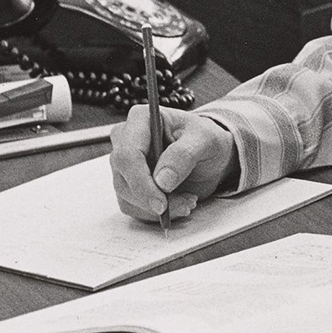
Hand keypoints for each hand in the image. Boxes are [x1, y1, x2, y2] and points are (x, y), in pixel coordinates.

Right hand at [110, 106, 238, 221]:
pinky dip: (156, 213)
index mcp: (141, 119)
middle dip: (152, 199)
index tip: (161, 201)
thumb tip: (162, 180)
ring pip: (127, 197)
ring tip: (187, 200)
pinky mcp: (128, 184)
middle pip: (123, 178)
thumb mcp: (205, 140)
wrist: (208, 155)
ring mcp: (124, 164)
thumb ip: (184, 154)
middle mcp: (126, 140)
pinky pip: (133, 207)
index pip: (128, 154)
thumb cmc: (204, 139)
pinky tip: (178, 203)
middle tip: (183, 204)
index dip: (141, 181)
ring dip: (158, 208)